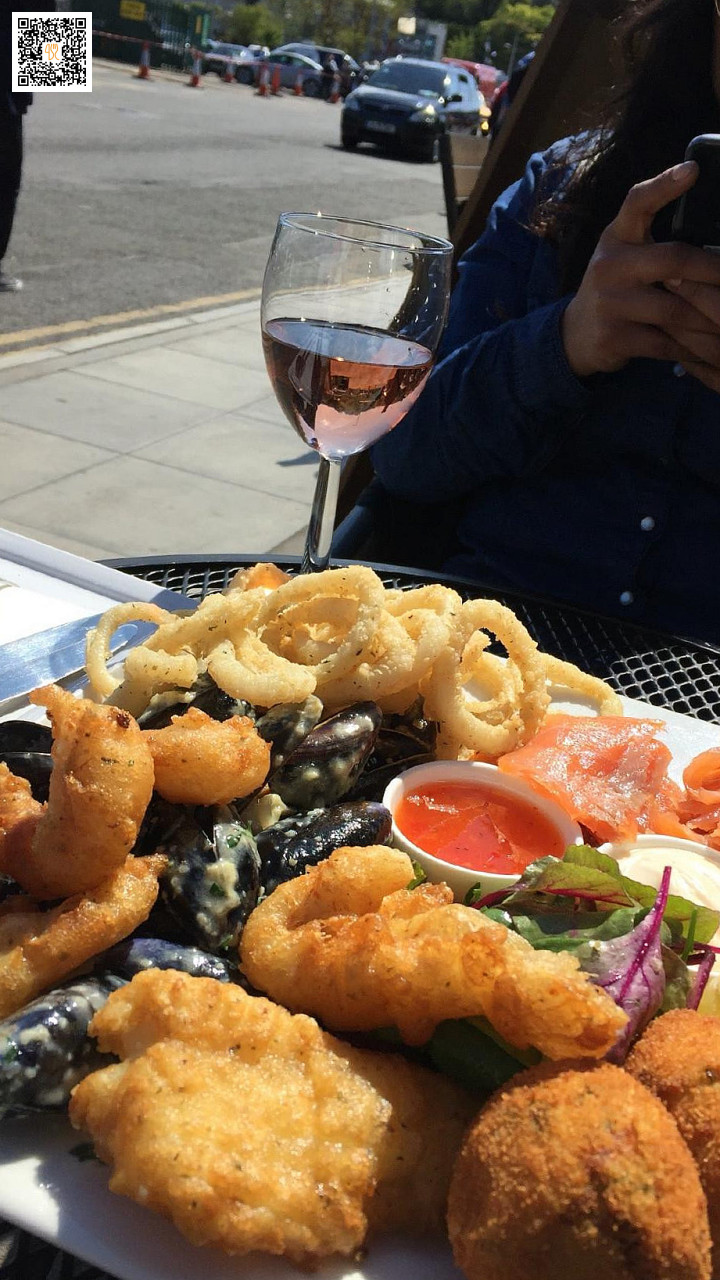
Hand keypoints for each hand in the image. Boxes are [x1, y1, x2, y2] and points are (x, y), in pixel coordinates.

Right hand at [562, 160, 719, 389]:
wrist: (576, 334)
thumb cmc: (617, 287)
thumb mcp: (626, 254)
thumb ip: (658, 243)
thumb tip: (714, 250)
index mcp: (618, 237)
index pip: (638, 202)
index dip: (664, 186)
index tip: (694, 169)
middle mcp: (610, 266)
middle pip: (673, 260)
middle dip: (714, 271)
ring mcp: (610, 303)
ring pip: (676, 311)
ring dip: (711, 321)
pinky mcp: (614, 337)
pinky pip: (666, 344)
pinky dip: (693, 350)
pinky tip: (710, 352)